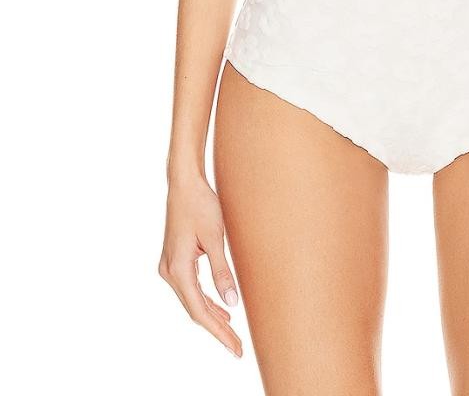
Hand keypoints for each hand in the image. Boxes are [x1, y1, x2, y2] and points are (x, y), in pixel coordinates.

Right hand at [158, 173, 242, 358]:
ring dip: (211, 315)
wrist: (184, 183)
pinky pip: (190, 288)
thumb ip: (222, 271)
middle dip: (216, 329)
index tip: (235, 347)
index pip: (200, 311)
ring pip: (192, 300)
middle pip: (194, 309)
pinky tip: (220, 307)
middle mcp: (169, 272)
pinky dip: (205, 300)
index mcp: (178, 270)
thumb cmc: (201, 205)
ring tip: (232, 332)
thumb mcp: (215, 237)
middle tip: (237, 348)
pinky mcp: (174, 260)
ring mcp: (169, 266)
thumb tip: (231, 303)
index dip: (218, 332)